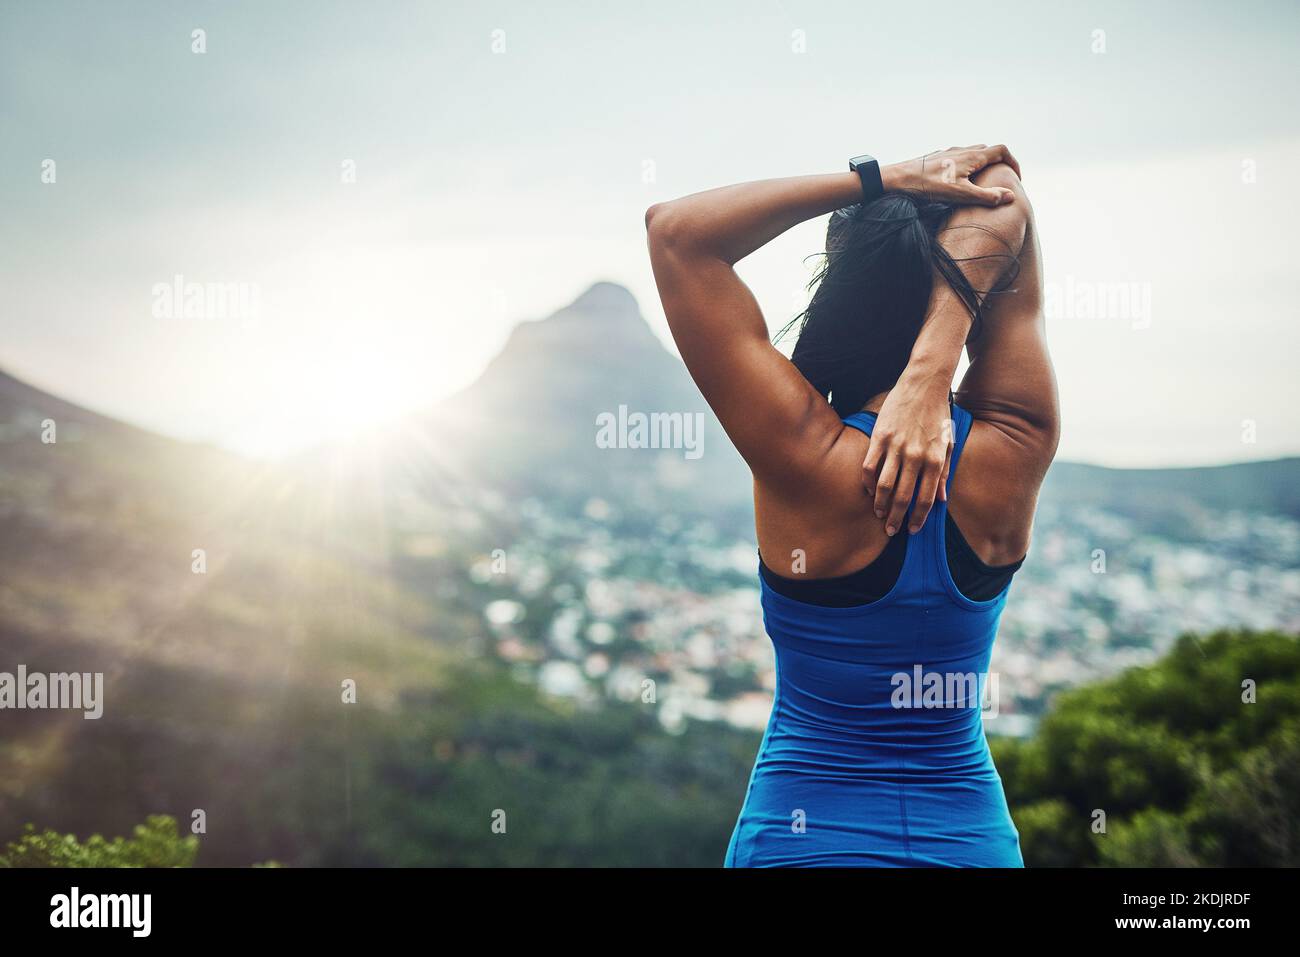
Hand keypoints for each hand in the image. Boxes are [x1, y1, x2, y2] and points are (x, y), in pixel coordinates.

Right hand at [861, 371, 954, 536]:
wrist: (924, 384)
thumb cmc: (938, 415)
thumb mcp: (948, 444)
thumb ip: (944, 473)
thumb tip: (941, 500)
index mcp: (935, 460)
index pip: (926, 499)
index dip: (918, 518)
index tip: (912, 530)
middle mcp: (915, 456)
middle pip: (902, 497)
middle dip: (896, 518)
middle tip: (890, 530)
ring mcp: (896, 446)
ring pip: (884, 485)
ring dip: (880, 504)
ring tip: (878, 514)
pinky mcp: (879, 437)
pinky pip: (870, 466)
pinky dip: (868, 482)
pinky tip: (869, 491)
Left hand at [883, 144, 1021, 206]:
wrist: (897, 179)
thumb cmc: (928, 186)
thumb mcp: (960, 194)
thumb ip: (986, 196)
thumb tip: (1010, 196)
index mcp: (972, 156)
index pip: (1002, 150)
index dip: (1013, 162)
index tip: (1016, 178)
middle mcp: (962, 150)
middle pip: (988, 150)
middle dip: (999, 163)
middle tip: (1001, 180)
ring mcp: (948, 153)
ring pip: (972, 154)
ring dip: (982, 164)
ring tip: (982, 182)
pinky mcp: (936, 159)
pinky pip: (958, 158)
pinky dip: (966, 167)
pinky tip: (958, 182)